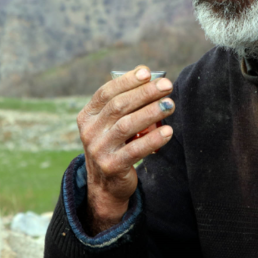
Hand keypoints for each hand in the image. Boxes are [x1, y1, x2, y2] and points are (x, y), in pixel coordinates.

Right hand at [77, 65, 174, 234]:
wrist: (106, 185)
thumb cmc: (115, 146)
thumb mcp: (111, 125)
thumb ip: (125, 104)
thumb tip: (149, 77)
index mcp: (87, 116)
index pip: (106, 93)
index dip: (127, 81)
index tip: (147, 72)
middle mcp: (89, 132)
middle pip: (118, 106)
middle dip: (144, 93)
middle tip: (167, 86)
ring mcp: (98, 150)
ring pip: (126, 125)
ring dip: (150, 112)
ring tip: (170, 105)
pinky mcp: (111, 166)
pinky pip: (135, 150)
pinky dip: (153, 139)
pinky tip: (168, 131)